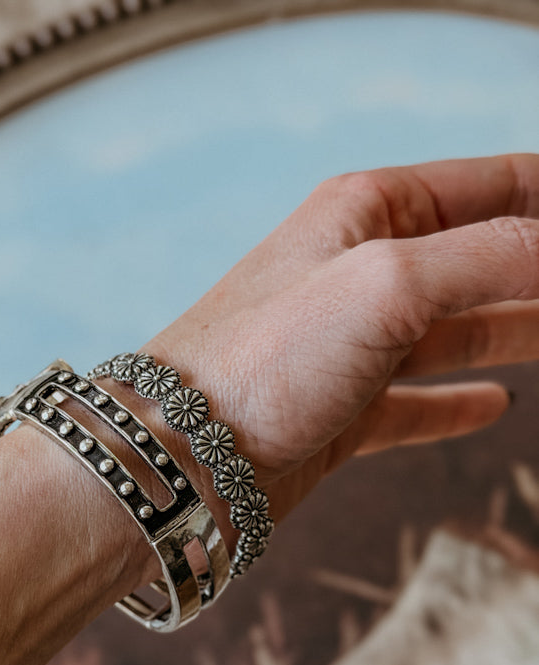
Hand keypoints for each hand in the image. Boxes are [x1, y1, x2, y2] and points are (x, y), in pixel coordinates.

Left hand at [128, 154, 538, 541]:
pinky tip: (495, 407)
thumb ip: (493, 257)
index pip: (495, 187)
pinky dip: (457, 403)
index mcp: (370, 212)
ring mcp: (350, 347)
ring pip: (458, 333)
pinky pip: (416, 402)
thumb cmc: (264, 356)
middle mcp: (360, 271)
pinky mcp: (340, 413)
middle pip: (485, 261)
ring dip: (519, 334)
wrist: (181, 457)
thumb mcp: (389, 281)